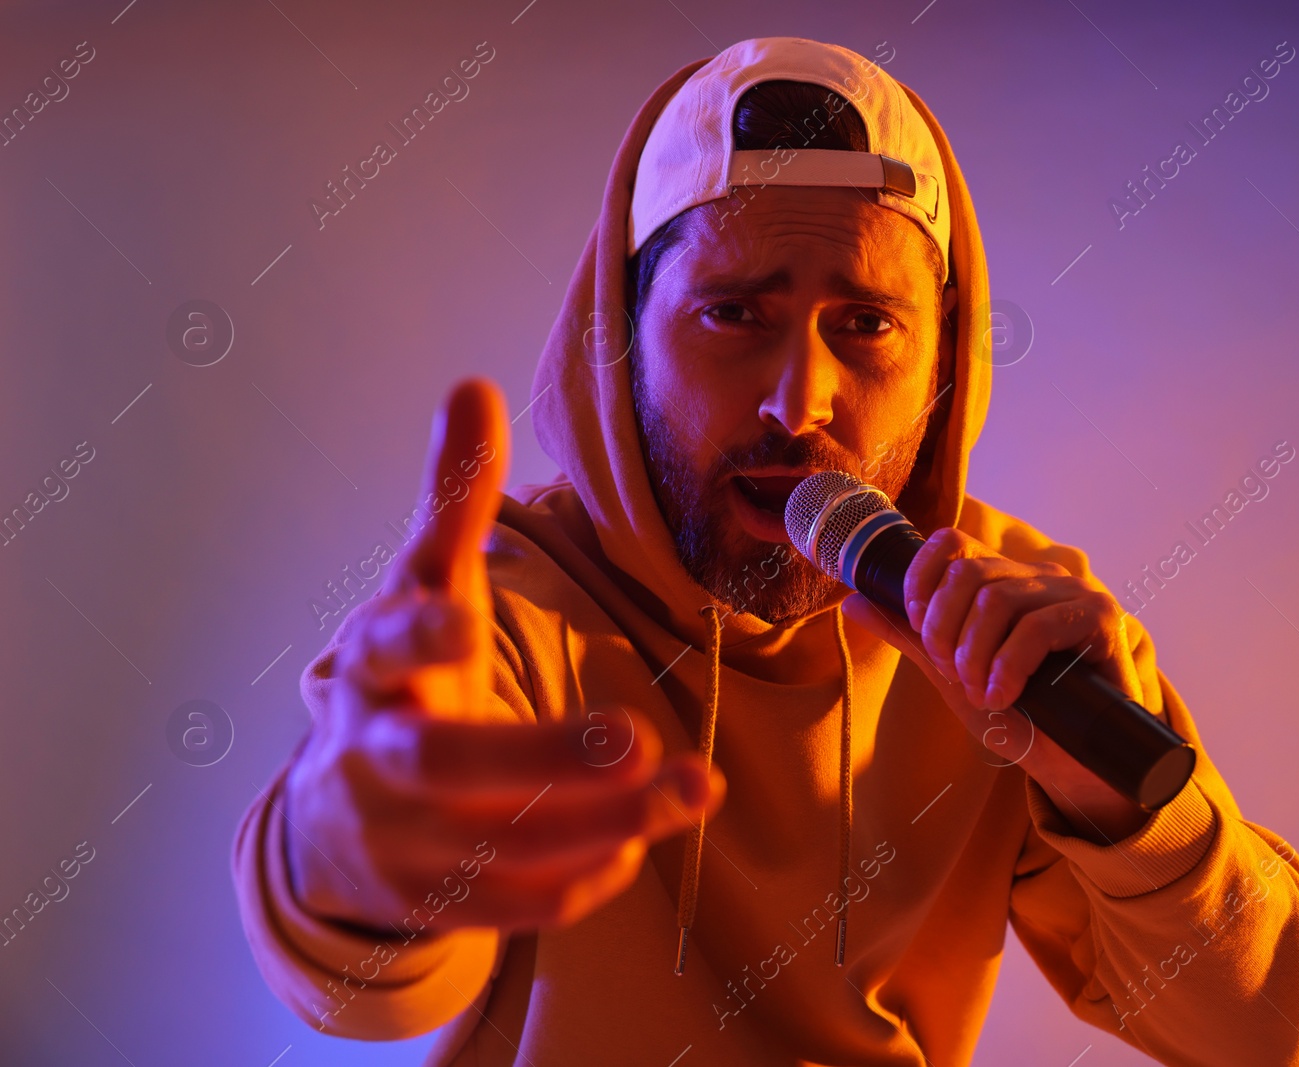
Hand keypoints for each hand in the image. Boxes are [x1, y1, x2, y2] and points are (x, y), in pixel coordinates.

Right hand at [282, 378, 725, 932]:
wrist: (335, 817)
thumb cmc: (397, 678)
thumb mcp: (418, 587)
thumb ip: (452, 500)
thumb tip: (473, 386)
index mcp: (371, 667)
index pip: (382, 646)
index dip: (417, 632)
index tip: (462, 618)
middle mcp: (378, 756)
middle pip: (447, 765)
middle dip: (541, 757)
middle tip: (634, 738)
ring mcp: (405, 839)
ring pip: (498, 845)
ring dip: (602, 821)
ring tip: (694, 787)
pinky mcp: (440, 899)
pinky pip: (512, 904)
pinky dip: (579, 879)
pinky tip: (643, 841)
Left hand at [840, 527, 1151, 840]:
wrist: (1078, 765)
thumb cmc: (1021, 715)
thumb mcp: (954, 672)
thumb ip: (911, 635)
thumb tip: (853, 600)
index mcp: (1004, 578)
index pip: (952, 541)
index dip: (921, 578)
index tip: (919, 627)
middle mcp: (1039, 575)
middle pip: (968, 572)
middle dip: (944, 629)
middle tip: (953, 674)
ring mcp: (1072, 593)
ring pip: (997, 600)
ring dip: (974, 655)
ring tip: (981, 693)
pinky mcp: (1101, 620)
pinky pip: (1038, 628)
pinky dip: (1008, 667)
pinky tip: (1003, 697)